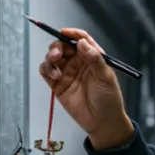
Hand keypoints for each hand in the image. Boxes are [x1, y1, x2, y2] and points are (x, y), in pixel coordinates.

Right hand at [38, 28, 133, 150]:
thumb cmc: (109, 100)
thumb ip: (95, 59)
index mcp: (92, 58)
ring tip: (54, 65)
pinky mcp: (57, 84)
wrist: (102, 122)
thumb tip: (82, 42)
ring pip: (52, 56)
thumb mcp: (106, 77)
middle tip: (57, 54)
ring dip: (50, 57)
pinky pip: (46, 70)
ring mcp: (67, 72)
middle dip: (57, 46)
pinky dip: (46, 68)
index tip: (64, 32)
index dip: (72, 34)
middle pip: (63, 45)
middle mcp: (79, 63)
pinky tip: (53, 75)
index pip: (81, 40)